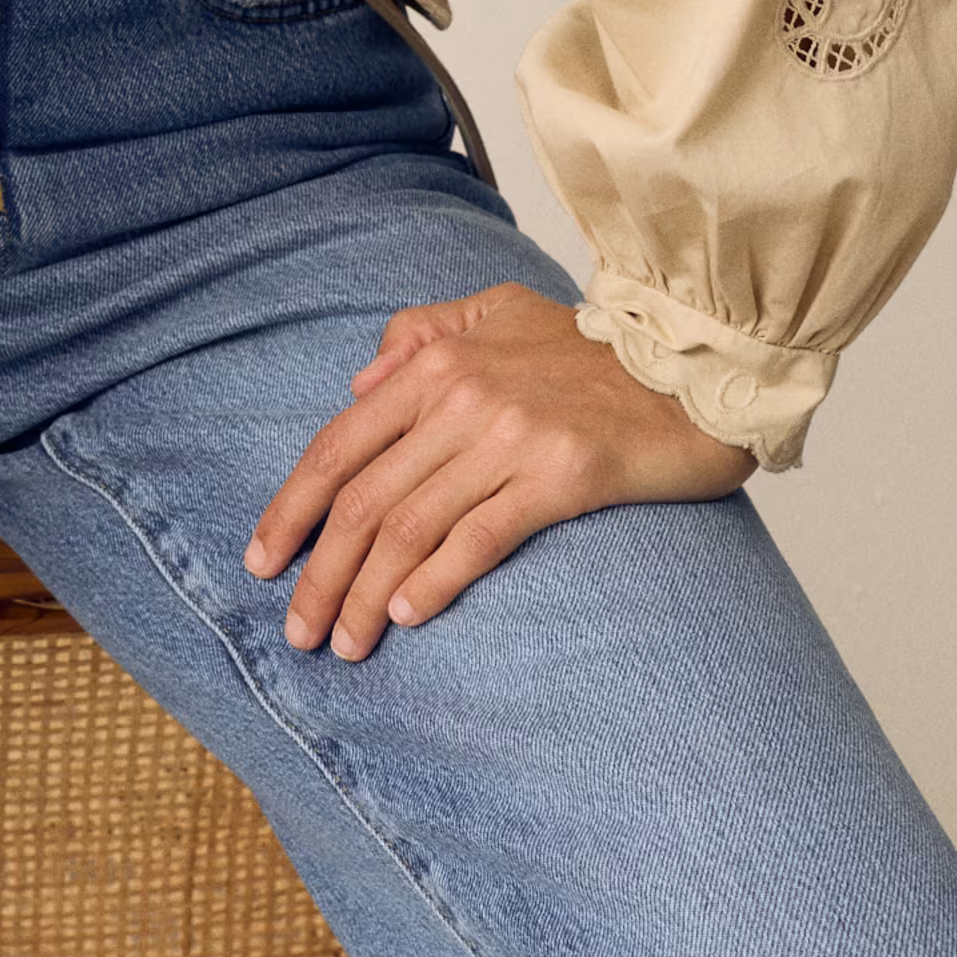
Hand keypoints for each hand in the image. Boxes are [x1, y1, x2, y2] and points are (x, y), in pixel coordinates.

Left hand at [243, 281, 750, 653]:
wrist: (694, 360)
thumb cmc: (596, 348)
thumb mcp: (498, 312)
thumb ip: (423, 334)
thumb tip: (360, 381)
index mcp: (436, 363)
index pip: (339, 445)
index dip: (291, 507)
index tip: (263, 560)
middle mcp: (461, 398)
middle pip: (364, 498)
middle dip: (320, 572)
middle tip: (297, 631)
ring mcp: (509, 437)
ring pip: (409, 527)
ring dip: (367, 594)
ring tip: (346, 643)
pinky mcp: (560, 477)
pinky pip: (478, 538)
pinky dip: (434, 581)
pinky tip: (407, 617)